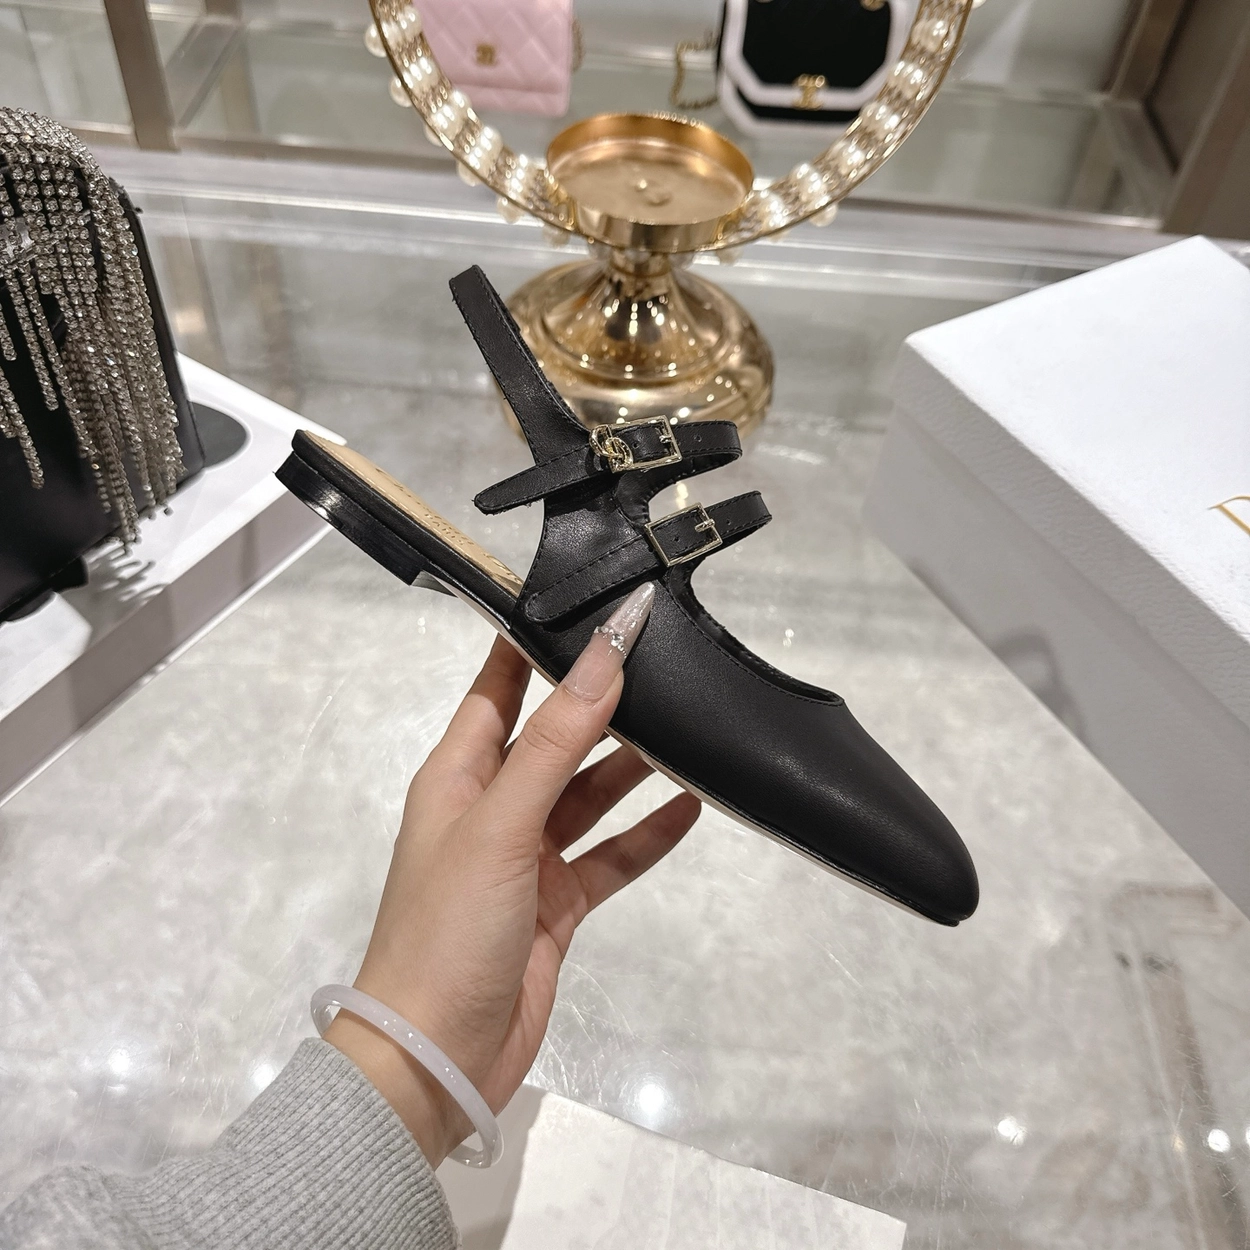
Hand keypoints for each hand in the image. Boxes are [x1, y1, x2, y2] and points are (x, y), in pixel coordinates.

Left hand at [324, 582, 698, 1165]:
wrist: (435, 1057)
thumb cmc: (449, 926)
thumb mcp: (502, 823)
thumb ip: (556, 740)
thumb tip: (602, 655)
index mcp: (458, 774)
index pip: (497, 688)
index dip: (535, 644)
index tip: (587, 601)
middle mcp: (491, 807)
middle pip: (554, 739)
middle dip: (602, 704)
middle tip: (666, 660)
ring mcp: (526, 858)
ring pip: (588, 796)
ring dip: (632, 767)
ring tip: (691, 727)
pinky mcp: (557, 905)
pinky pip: (609, 856)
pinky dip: (646, 834)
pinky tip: (693, 806)